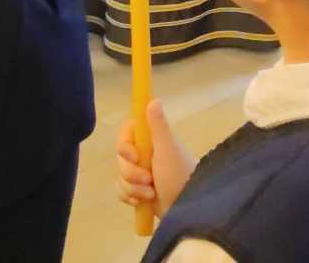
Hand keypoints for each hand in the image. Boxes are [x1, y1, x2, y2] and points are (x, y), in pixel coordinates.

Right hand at [115, 99, 192, 216]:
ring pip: (120, 176)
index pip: (126, 134)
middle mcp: (146, 155)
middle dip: (131, 173)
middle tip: (149, 179)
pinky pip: (122, 191)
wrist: (187, 209)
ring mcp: (141, 174)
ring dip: (133, 187)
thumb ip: (159, 125)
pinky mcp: (139, 191)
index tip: (134, 156)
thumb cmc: (179, 175)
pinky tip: (142, 202)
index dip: (124, 146)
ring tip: (151, 194)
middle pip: (121, 158)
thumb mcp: (168, 149)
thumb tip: (154, 99)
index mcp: (152, 141)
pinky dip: (130, 197)